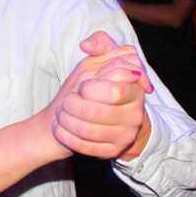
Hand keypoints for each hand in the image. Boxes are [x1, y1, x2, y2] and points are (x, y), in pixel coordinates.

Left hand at [52, 31, 152, 160]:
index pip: (113, 92)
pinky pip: (84, 147)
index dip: (90, 89)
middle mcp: (135, 115)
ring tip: (61, 114)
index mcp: (135, 91)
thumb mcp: (99, 62)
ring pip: (87, 130)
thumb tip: (86, 45)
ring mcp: (125, 135)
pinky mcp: (113, 152)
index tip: (82, 87)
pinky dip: (65, 136)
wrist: (96, 119)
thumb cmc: (95, 86)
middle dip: (71, 105)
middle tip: (66, 102)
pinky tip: (60, 129)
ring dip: (66, 120)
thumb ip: (100, 45)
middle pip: (95, 112)